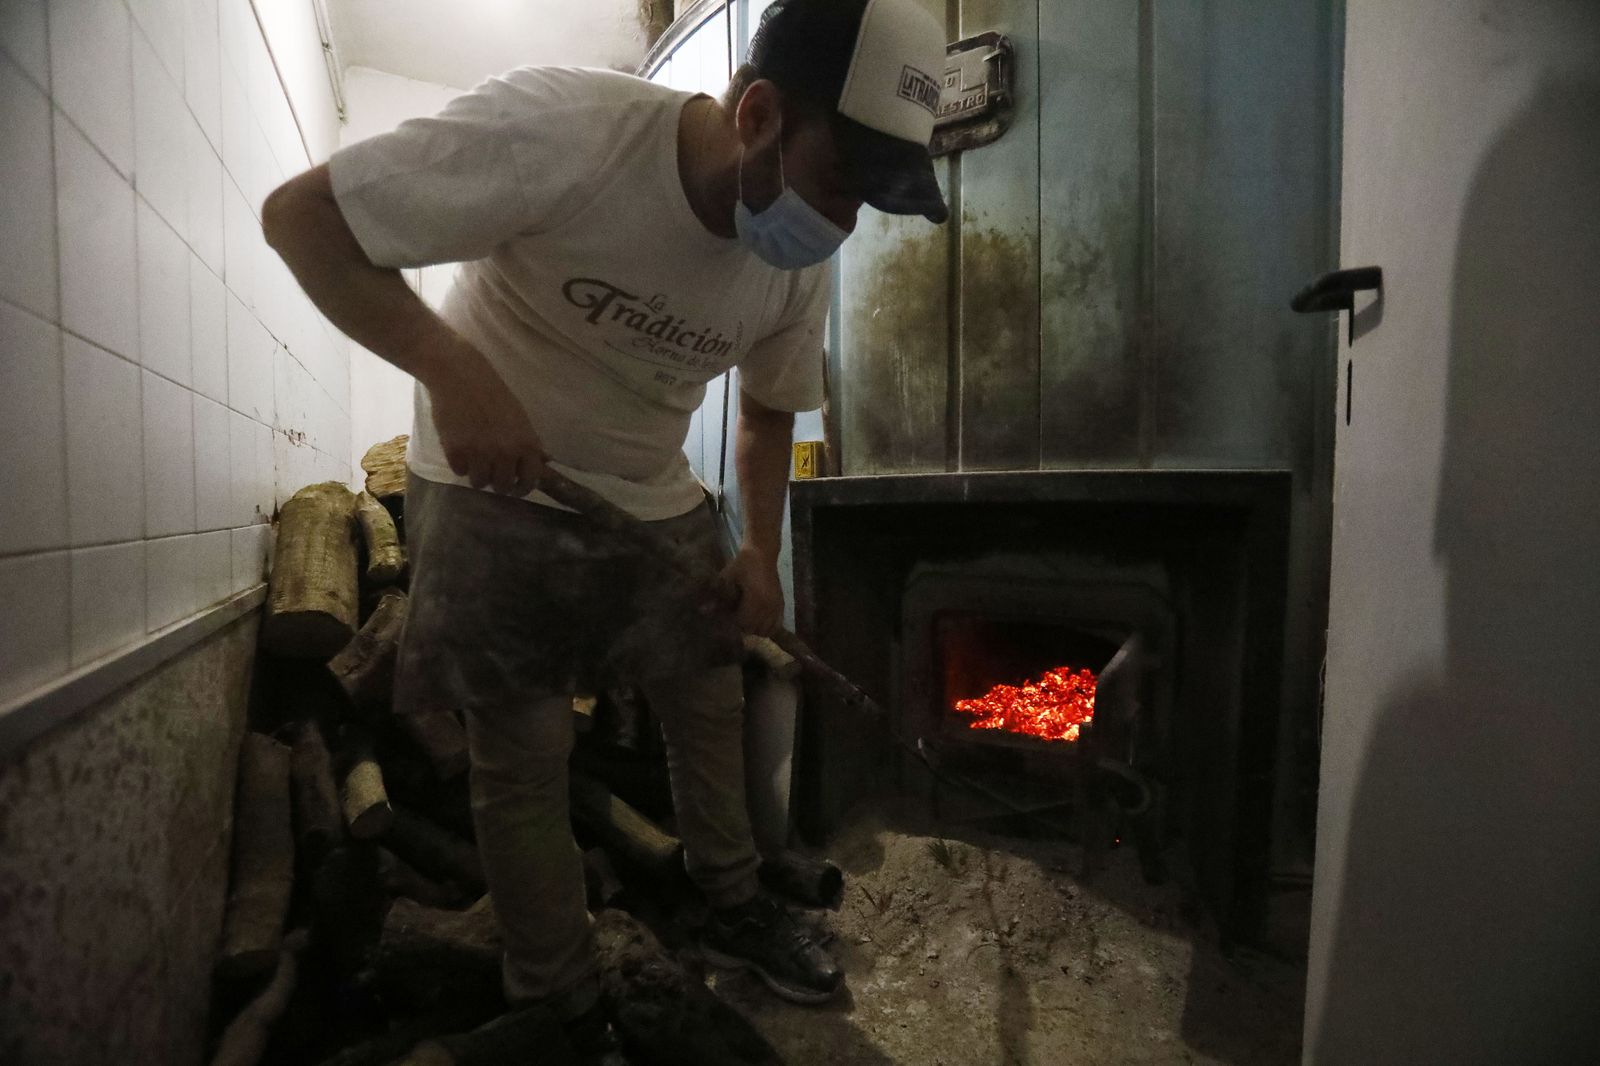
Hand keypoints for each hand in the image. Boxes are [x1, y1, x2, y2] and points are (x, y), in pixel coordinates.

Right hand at [425, 342, 547, 494]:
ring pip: (479, 483)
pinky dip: (459, 464)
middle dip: (497, 482)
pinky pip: (459, 472)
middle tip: (491, 472)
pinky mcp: (456, 452)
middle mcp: (505, 453)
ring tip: (474, 459)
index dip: (522, 488)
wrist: (460, 375)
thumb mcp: (519, 417)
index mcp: (525, 444)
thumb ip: (529, 443)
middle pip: (502, 486)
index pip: (530, 480)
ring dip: (477, 474)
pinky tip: (460, 448)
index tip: (516, 488)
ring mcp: (479, 454)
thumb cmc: (492, 393)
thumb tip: (544, 463)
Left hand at [713, 545, 783, 636]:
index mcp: (755, 599)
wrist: (762, 553)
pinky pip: (776, 624)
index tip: (726, 617)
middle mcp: (768, 605)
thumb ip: (716, 596)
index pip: (743, 622)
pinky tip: (759, 623)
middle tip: (734, 618)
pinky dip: (767, 628)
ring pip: (765, 629)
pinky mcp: (781, 603)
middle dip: (742, 627)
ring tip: (746, 621)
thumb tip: (702, 610)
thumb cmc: (743, 563)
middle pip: (754, 628)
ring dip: (755, 629)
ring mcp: (776, 605)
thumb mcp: (727, 577)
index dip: (733, 622)